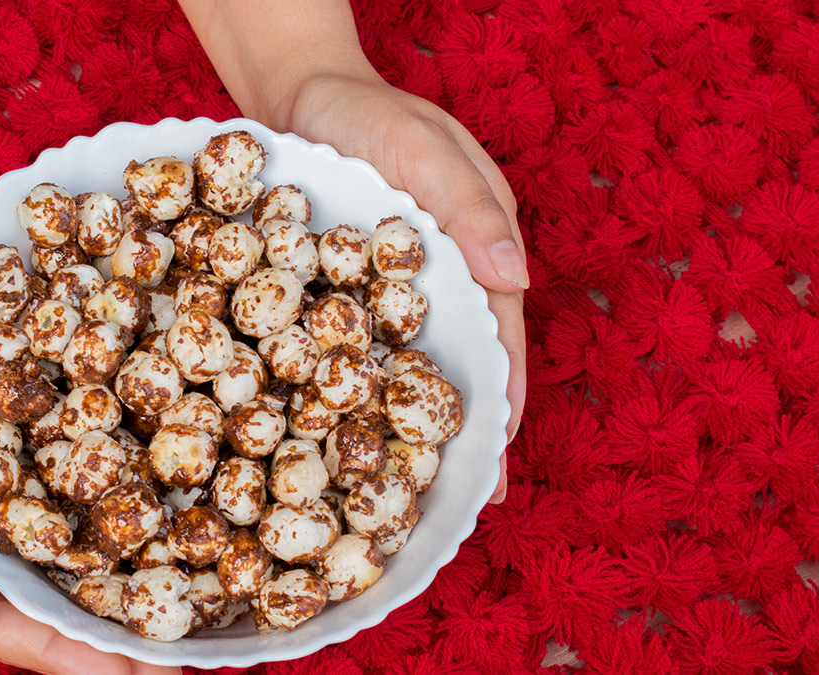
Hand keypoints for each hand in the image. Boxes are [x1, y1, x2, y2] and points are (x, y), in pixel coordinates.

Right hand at [0, 331, 176, 674]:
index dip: (50, 650)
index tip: (116, 669)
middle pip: (13, 616)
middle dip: (81, 640)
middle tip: (156, 657)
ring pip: (25, 579)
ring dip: (83, 599)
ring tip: (148, 619)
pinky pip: (25, 530)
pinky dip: (68, 543)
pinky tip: (116, 545)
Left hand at [277, 73, 526, 503]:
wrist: (302, 98)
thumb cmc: (370, 115)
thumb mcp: (424, 147)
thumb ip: (468, 205)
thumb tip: (516, 279)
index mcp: (478, 247)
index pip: (501, 335)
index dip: (503, 396)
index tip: (499, 453)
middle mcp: (443, 278)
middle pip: (463, 363)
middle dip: (467, 428)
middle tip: (466, 498)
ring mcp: (394, 289)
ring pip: (413, 366)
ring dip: (415, 423)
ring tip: (413, 488)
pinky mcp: (347, 292)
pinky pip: (359, 349)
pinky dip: (362, 392)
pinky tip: (348, 433)